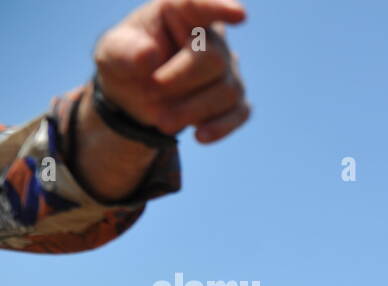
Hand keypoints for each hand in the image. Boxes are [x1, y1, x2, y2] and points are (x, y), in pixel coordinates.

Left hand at [94, 0, 249, 142]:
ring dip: (192, 110)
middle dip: (181, 80)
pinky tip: (199, 136)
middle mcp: (211, 37)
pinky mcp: (235, 99)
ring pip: (227, 91)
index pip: (201, 6)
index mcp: (180, 12)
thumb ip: (124, 51)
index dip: (220, 8)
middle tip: (151, 90)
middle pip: (214, 59)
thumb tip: (148, 55)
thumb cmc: (128, 61)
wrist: (138, 94)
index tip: (239, 15)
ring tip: (161, 121)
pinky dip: (220, 127)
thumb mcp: (112, 53)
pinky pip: (238, 113)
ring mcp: (228, 69)